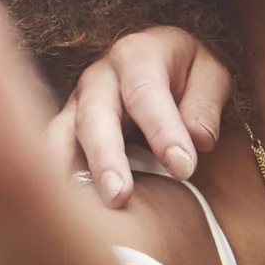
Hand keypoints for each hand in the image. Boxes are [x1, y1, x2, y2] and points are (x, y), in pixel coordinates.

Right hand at [51, 27, 231, 204]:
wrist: (158, 61)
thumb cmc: (187, 74)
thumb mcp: (210, 75)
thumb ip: (205, 104)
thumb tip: (197, 140)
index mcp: (137, 55)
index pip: (145, 93)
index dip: (162, 131)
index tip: (183, 168)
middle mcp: (98, 77)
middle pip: (95, 116)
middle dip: (105, 157)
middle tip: (119, 196)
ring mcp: (76, 103)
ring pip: (63, 135)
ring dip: (70, 172)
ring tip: (81, 209)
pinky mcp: (66, 129)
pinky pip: (53, 153)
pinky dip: (55, 178)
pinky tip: (65, 207)